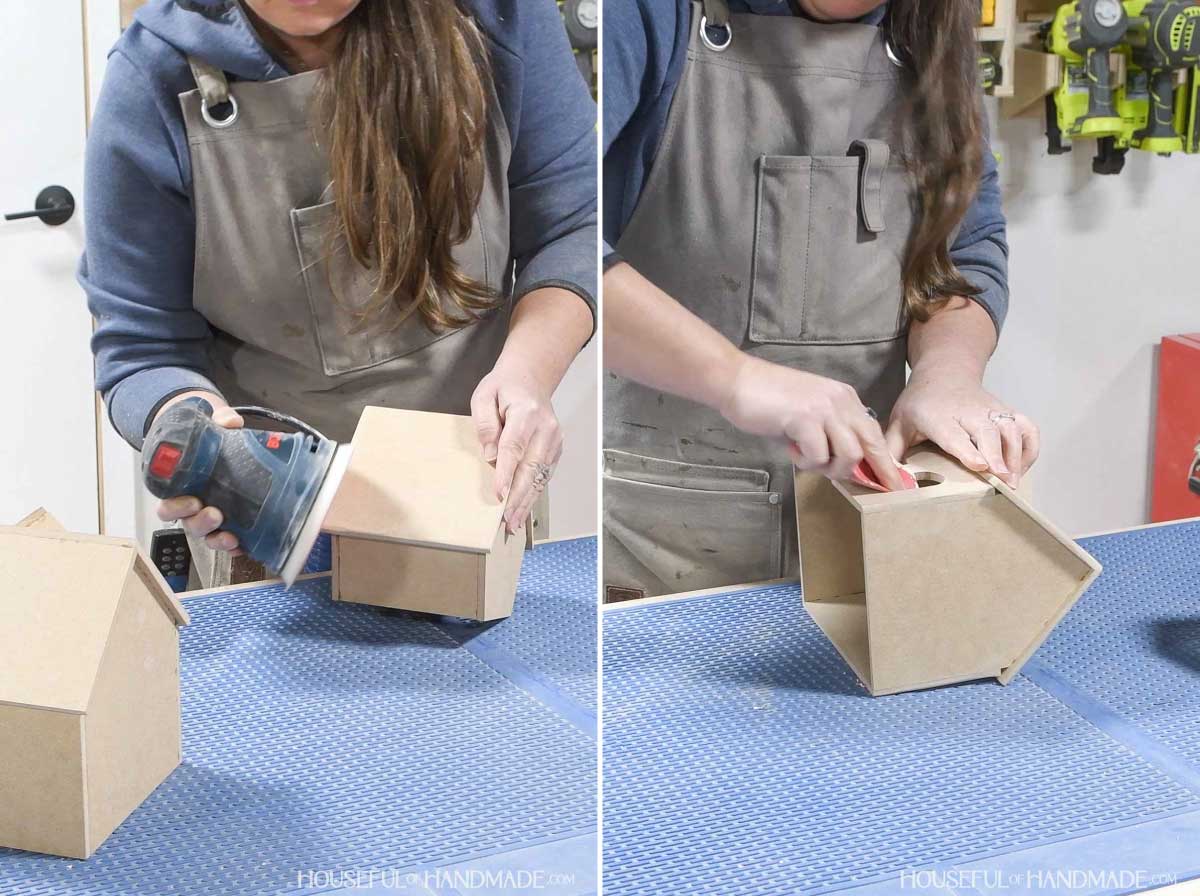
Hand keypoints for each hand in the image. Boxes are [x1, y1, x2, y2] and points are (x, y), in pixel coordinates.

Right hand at [153, 393, 245, 554]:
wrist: (227, 445)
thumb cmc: (212, 441)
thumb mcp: (214, 426)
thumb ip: (220, 420)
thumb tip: (230, 422)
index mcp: (181, 487)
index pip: (168, 506)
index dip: (175, 508)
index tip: (191, 501)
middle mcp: (193, 507)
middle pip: (188, 523)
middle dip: (200, 523)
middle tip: (214, 513)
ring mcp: (212, 516)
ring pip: (207, 535)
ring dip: (217, 538)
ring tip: (230, 535)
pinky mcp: (232, 522)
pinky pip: (231, 540)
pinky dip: (237, 546)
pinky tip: (244, 545)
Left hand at [471, 358, 562, 534]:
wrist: (530, 378)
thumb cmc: (504, 388)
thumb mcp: (484, 396)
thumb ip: (485, 423)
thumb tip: (490, 455)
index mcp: (526, 413)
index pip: (515, 447)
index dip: (506, 473)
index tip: (499, 494)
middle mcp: (546, 428)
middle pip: (531, 467)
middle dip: (518, 496)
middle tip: (507, 519)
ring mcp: (554, 439)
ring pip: (541, 475)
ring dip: (527, 500)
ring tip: (515, 522)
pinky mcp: (556, 448)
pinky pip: (545, 474)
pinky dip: (534, 493)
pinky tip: (524, 508)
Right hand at [719, 355, 907, 489]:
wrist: (738, 381)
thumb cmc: (767, 399)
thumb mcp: (807, 414)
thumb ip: (826, 434)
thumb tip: (838, 465)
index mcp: (844, 398)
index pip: (874, 433)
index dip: (884, 461)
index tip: (892, 482)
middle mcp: (840, 401)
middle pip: (872, 444)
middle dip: (877, 471)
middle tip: (877, 489)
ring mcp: (824, 409)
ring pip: (849, 454)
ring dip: (829, 467)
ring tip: (808, 460)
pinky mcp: (805, 419)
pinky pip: (819, 455)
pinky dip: (805, 462)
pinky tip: (791, 450)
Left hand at [884, 370, 1038, 488]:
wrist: (944, 372)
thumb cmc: (920, 403)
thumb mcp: (898, 422)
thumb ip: (892, 451)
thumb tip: (887, 480)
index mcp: (937, 415)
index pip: (954, 434)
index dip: (968, 450)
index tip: (980, 465)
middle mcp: (967, 411)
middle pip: (987, 431)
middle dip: (998, 456)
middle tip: (1004, 482)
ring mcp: (990, 409)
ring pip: (1010, 428)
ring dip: (1016, 455)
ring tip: (1014, 482)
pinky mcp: (1006, 411)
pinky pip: (1026, 426)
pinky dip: (1030, 446)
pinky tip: (1024, 467)